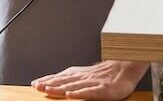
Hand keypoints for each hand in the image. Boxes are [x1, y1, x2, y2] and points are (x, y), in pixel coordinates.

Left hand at [31, 61, 147, 99]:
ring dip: (60, 88)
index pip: (61, 77)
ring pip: (75, 85)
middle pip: (65, 81)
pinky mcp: (105, 89)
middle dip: (50, 84)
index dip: (48, 79)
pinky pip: (91, 92)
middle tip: (38, 86)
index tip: (35, 83)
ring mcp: (94, 82)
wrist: (127, 68)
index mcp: (80, 74)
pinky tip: (71, 95)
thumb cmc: (107, 74)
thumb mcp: (87, 75)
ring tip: (49, 90)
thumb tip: (56, 81)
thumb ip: (73, 78)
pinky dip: (80, 93)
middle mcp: (85, 77)